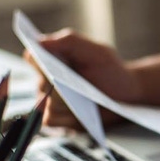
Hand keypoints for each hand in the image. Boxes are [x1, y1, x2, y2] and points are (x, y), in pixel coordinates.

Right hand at [23, 28, 141, 127]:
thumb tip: (39, 41)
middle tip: (66, 82)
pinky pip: (51, 119)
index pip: (32, 57)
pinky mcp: (61, 119)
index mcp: (53, 60)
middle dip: (53, 83)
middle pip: (39, 83)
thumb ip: (69, 41)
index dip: (36, 59)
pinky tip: (79, 112)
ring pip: (43, 103)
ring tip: (79, 98)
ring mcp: (53, 101)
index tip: (47, 61)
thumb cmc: (110, 69)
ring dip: (60, 101)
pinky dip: (63, 117)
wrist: (127, 93)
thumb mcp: (95, 51)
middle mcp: (48, 81)